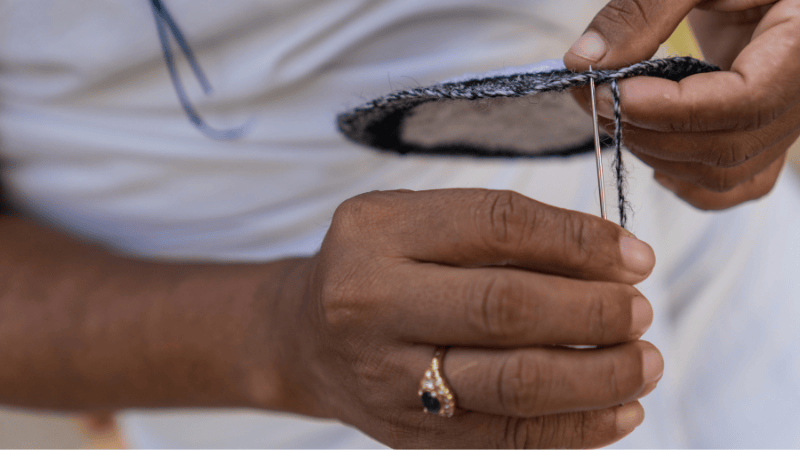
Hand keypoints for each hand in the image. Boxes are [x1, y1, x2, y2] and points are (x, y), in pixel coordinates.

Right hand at [283, 189, 660, 447]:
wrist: (307, 337)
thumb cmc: (375, 266)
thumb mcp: (412, 219)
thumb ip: (496, 231)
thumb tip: (611, 261)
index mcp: (377, 232)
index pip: (497, 225)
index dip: (578, 240)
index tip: (634, 257)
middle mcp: (372, 303)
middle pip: (505, 309)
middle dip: (594, 313)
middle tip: (640, 312)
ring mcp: (388, 377)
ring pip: (513, 384)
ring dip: (598, 376)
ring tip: (645, 362)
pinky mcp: (409, 433)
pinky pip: (505, 439)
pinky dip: (576, 428)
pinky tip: (619, 410)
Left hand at [564, 0, 799, 209]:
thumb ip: (645, 10)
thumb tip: (585, 62)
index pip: (748, 101)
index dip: (673, 109)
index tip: (614, 92)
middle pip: (730, 145)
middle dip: (650, 132)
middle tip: (592, 98)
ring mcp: (787, 117)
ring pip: (726, 171)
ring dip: (656, 154)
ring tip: (613, 113)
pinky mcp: (764, 128)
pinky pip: (738, 182)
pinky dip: (690, 181)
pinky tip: (653, 155)